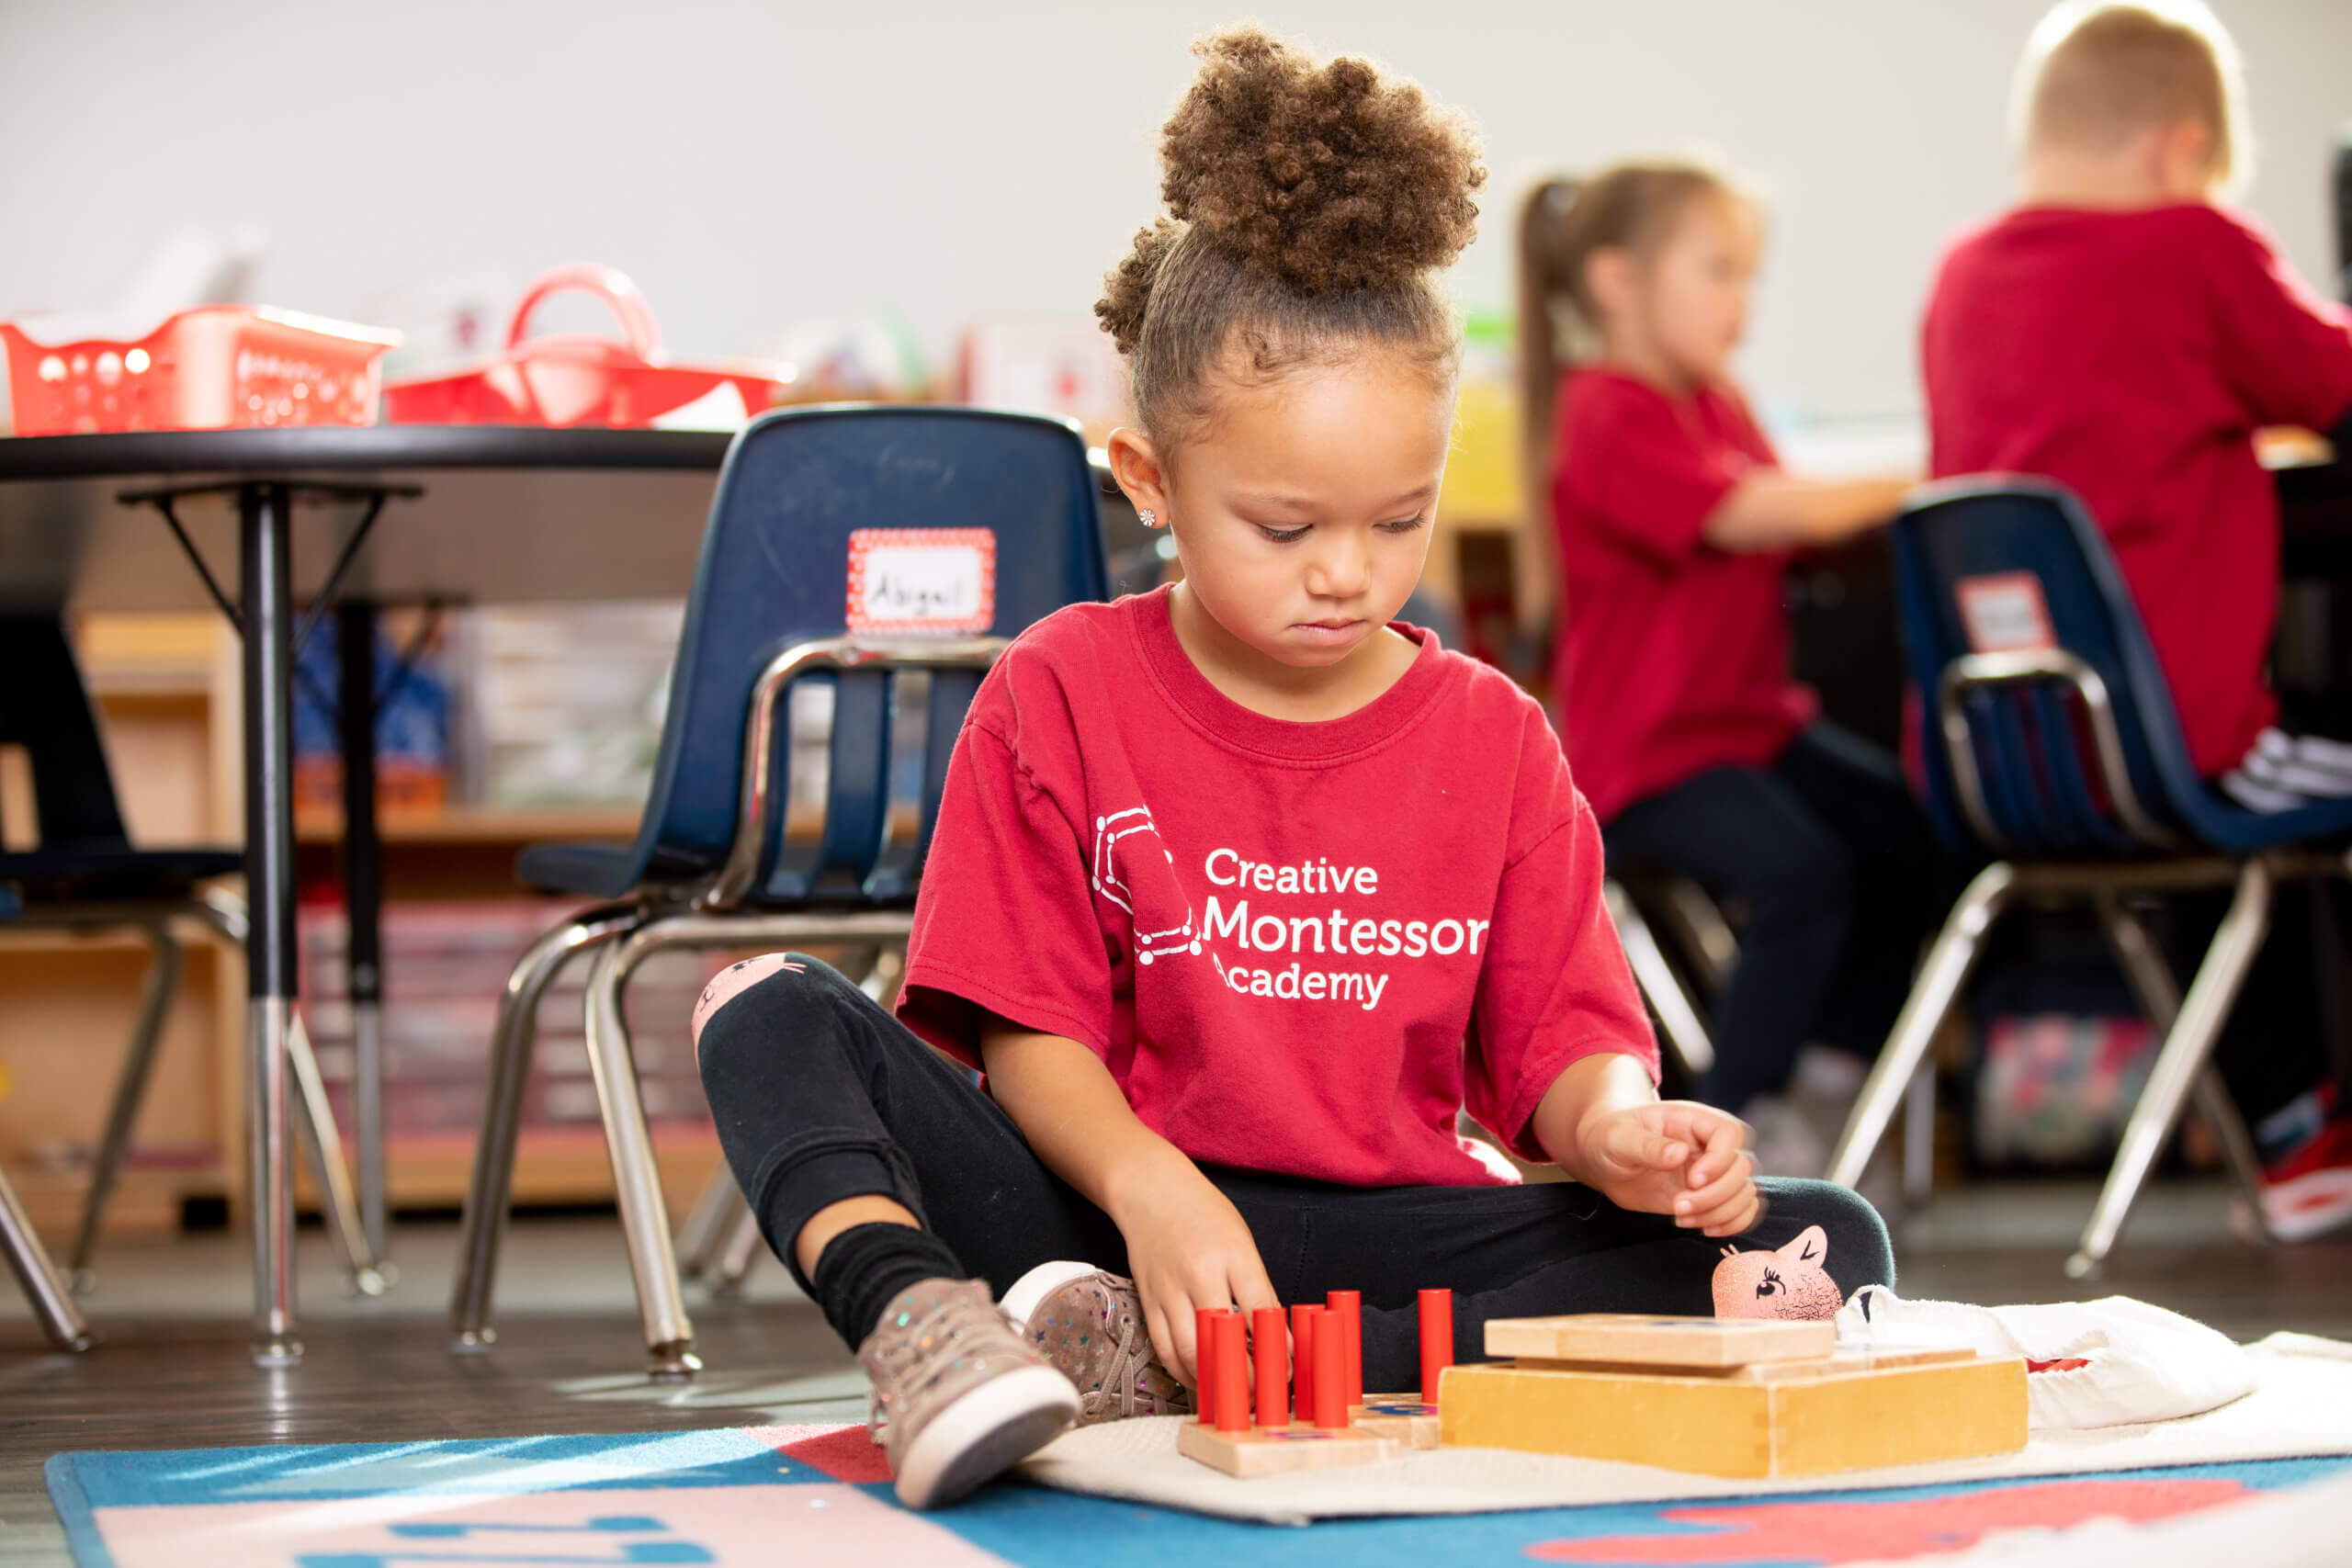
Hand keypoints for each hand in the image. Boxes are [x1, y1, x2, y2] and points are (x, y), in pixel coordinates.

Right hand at [1107, 1151, 1280, 1387]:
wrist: (1151, 1191)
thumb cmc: (1204, 1214)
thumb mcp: (1242, 1242)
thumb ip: (1257, 1287)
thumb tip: (1276, 1335)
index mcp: (1232, 1254)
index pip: (1260, 1311)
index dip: (1276, 1348)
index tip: (1286, 1371)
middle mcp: (1199, 1273)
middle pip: (1222, 1339)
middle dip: (1242, 1376)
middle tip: (1258, 1395)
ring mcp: (1169, 1289)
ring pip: (1189, 1351)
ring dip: (1211, 1381)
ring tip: (1230, 1397)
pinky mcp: (1147, 1300)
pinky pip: (1164, 1347)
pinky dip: (1182, 1371)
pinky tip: (1199, 1380)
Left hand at [1572, 1099, 1759, 1236]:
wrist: (1605, 1158)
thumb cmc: (1610, 1137)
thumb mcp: (1618, 1138)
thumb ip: (1647, 1145)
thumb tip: (1680, 1154)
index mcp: (1693, 1119)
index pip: (1730, 1133)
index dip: (1719, 1160)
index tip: (1691, 1181)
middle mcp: (1710, 1144)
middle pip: (1742, 1167)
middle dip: (1714, 1195)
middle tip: (1676, 1207)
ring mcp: (1714, 1171)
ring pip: (1745, 1192)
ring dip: (1721, 1212)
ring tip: (1681, 1218)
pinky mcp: (1711, 1195)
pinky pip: (1742, 1209)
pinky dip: (1731, 1223)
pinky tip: (1703, 1228)